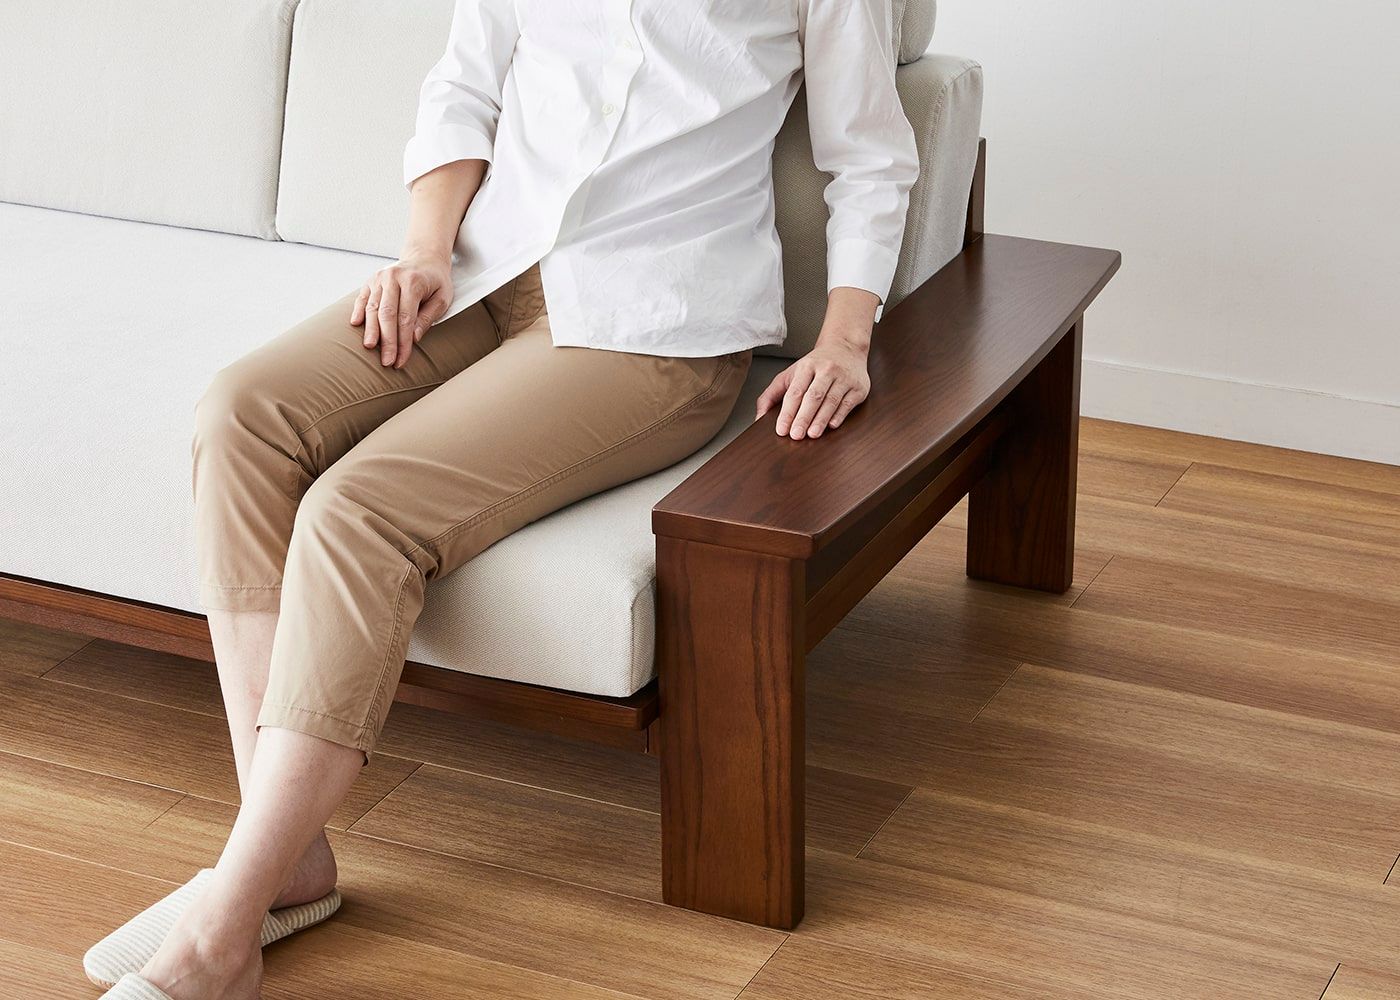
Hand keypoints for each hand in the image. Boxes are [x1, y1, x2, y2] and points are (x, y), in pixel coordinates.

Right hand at [350, 252, 453, 368]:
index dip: (403, 341)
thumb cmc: (436, 282)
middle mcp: (394, 278)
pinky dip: (358, 311)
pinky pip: (362, 298)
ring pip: (372, 307)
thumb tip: (414, 338)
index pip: (406, 318)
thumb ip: (428, 317)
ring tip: (370, 348)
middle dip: (387, 340)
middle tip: (386, 361)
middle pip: (387, 314)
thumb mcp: (443, 298)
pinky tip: (355, 325)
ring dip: (371, 330)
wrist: (424, 258)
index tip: (401, 360)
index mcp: (413, 282)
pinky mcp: (371, 280)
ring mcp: (380, 278)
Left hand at [756, 333, 870, 438]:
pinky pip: (848, 403)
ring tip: (812, 434)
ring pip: (831, 400)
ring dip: (821, 419)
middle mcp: (826, 370)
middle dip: (803, 417)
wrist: (845, 347)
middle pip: (814, 396)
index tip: (781, 429)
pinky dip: (839, 415)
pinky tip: (831, 425)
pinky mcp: (859, 387)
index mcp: (807, 366)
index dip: (788, 412)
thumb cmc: (814, 366)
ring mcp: (844, 378)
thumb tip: (759, 417)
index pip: (795, 392)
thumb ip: (772, 394)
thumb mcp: (790, 374)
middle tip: (796, 435)